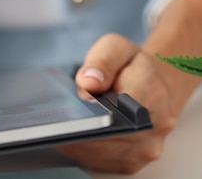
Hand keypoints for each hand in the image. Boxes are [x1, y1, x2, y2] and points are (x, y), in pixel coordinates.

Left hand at [56, 34, 177, 173]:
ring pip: (102, 154)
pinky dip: (81, 151)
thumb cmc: (131, 66)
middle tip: (57, 119)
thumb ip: (102, 61)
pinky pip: (102, 163)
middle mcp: (155, 125)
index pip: (123, 107)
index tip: (76, 104)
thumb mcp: (115, 48)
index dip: (96, 108)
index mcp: (153, 92)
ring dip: (77, 142)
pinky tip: (66, 137)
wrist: (153, 85)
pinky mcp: (132, 161)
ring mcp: (145, 147)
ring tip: (56, 127)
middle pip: (110, 136)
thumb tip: (89, 82)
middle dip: (82, 127)